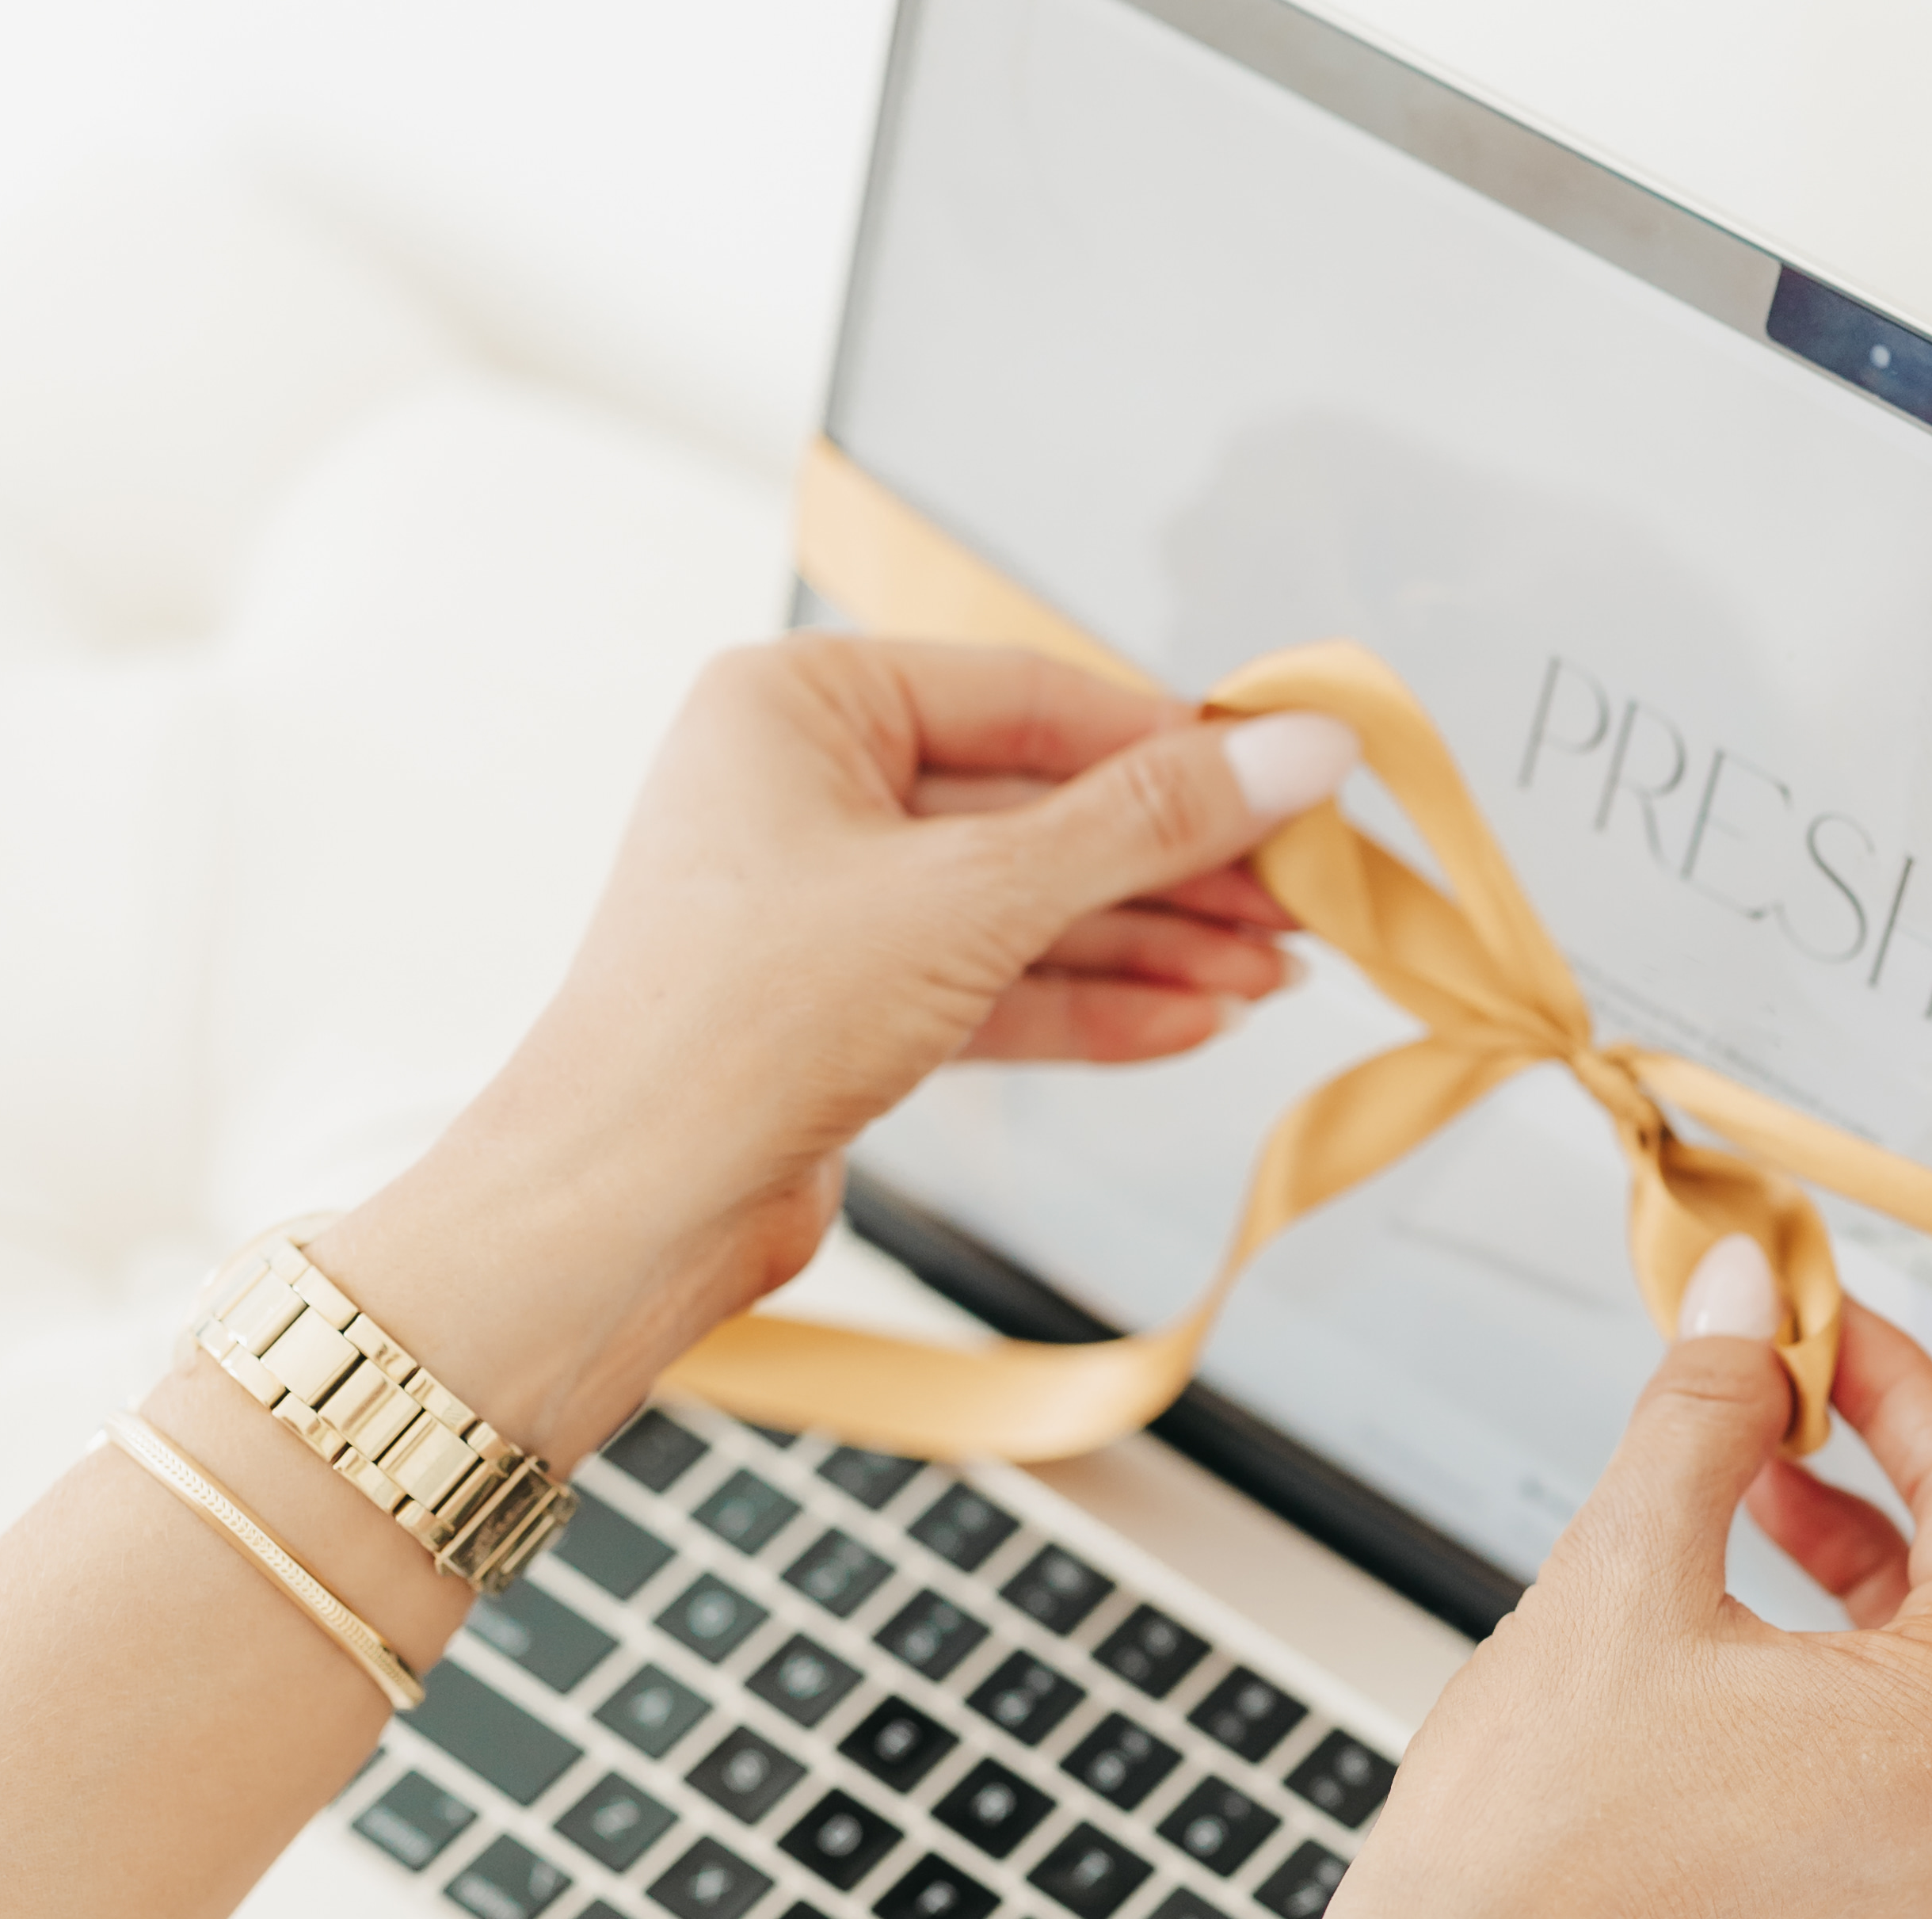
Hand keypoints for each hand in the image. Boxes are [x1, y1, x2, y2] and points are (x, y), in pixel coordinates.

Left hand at [306, 635, 1358, 1473]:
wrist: (629, 1208)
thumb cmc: (738, 1021)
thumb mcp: (977, 895)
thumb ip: (1148, 822)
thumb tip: (1299, 751)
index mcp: (802, 704)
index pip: (1033, 696)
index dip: (1173, 744)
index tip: (1289, 777)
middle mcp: (808, 788)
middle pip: (1041, 807)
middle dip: (1177, 864)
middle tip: (1302, 892)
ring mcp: (830, 903)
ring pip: (1029, 904)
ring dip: (1154, 944)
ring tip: (1275, 973)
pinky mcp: (850, 1006)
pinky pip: (998, 982)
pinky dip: (1093, 1005)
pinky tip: (1193, 1021)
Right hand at [1229, 1237, 1931, 1918]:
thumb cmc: (1537, 1833)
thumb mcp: (1626, 1565)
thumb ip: (1707, 1407)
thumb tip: (1749, 1303)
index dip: (1904, 1380)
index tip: (1823, 1324)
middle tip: (1831, 1389)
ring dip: (1892, 1539)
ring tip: (1764, 1469)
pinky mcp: (1873, 1880)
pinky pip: (1924, 1722)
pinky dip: (1865, 1627)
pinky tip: (1753, 1574)